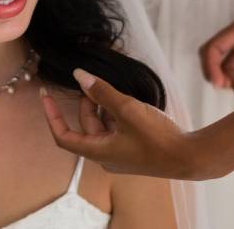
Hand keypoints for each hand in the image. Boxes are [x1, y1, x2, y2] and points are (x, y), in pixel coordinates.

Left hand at [41, 69, 212, 180]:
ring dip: (102, 106)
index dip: (51, 115)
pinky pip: (116, 129)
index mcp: (98, 151)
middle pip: (85, 126)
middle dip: (86, 102)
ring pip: (102, 126)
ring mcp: (120, 154)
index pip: (63, 135)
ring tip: (110, 87)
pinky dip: (115, 113)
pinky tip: (125, 98)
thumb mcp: (127, 109)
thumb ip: (102, 91)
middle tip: (92, 81)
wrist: (189, 157)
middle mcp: (105, 156)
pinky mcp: (134, 149)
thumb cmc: (156, 137)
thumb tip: (79, 75)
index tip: (45, 95)